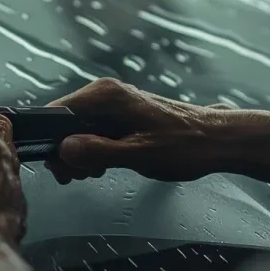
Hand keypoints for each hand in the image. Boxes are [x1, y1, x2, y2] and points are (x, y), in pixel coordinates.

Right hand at [46, 78, 238, 183]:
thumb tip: (64, 149)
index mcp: (106, 96)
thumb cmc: (185, 146)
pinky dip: (92, 150)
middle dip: (65, 151)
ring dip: (78, 154)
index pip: (56, 111)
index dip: (51, 140)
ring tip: (93, 173)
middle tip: (77, 177)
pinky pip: (94, 132)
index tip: (59, 167)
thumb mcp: (140, 154)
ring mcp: (114, 104)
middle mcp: (106, 93)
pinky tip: (103, 167)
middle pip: (64, 121)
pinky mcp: (122, 116)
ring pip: (77, 129)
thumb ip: (99, 151)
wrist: (219, 140)